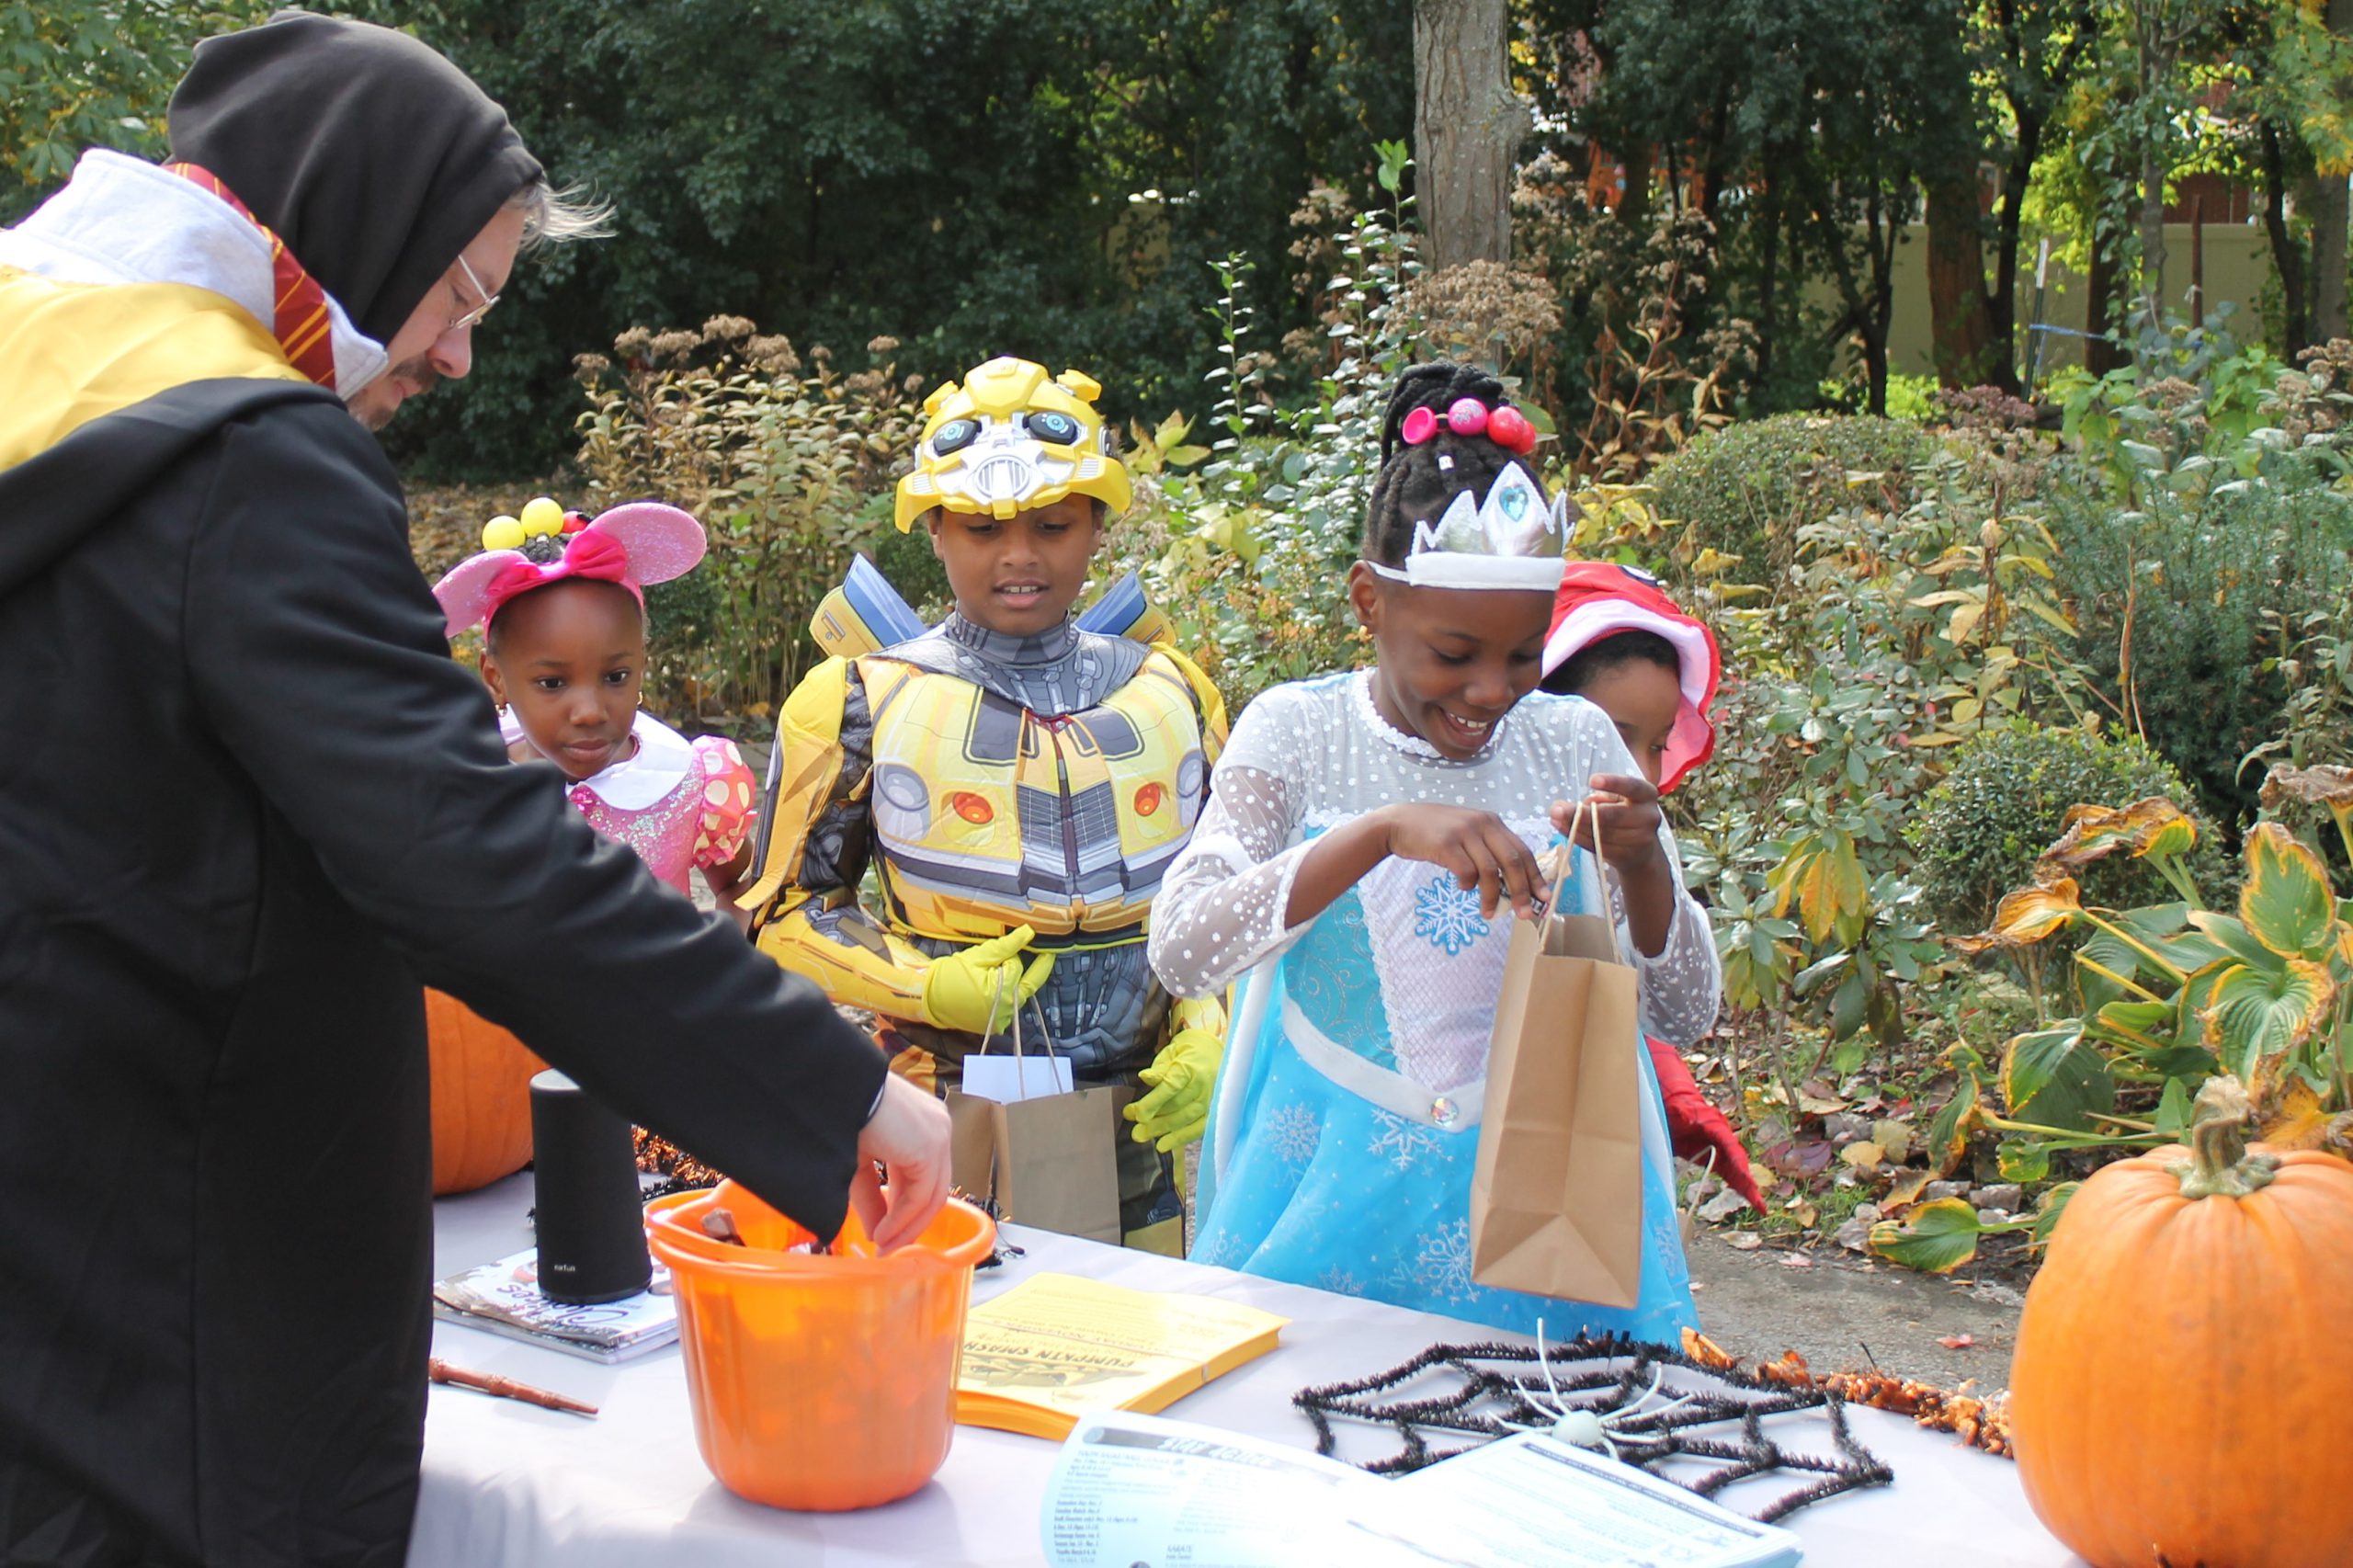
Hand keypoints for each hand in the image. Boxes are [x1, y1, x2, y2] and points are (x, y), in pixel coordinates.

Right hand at [849, 1072, 952, 1252]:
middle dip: (909, 1223)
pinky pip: (921, 1195)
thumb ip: (871, 1197)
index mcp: (922, 1126)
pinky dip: (903, 1219)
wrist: (832, 1090)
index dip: (903, 1210)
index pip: (923, 1177)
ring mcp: (938, 1136)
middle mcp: (937, 1128)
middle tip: (887, 1247)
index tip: (884, 1235)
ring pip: (931, 1195)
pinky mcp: (930, 1146)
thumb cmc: (838, 1115)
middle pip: (933, 1188)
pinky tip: (883, 1233)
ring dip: (907, 1226)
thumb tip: (878, 1233)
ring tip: (883, 1246)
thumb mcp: (857, 1163)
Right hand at [920, 925, 1056, 1034]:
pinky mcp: (995, 1025)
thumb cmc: (949, 976)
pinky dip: (1004, 995)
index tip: (999, 951)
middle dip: (1018, 969)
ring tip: (989, 975)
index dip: (1008, 956)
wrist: (927, 997)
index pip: (1017, 966)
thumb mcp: (978, 956)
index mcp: (1004, 993)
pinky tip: (988, 989)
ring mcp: (1001, 1021)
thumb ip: (1007, 945)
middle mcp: (1006, 1011)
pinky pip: (1008, 1006)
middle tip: (1002, 961)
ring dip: (1011, 983)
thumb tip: (1029, 932)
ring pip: (1018, 995)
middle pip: (1025, 983)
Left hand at [1124, 1027, 1222, 1151]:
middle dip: (1154, 1120)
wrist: (1213, 1051)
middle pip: (1177, 1106)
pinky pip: (1199, 1128)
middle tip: (1134, 1131)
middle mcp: (1203, 1084)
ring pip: (1186, 1119)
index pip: (1170, 1087)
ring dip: (1163, 1130)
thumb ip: (1158, 1069)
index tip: (1136, 1114)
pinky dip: (1181, 1138)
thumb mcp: (1170, 1054)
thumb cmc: (1186, 1053)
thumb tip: (1144, 1077)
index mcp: (1190, 1066)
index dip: (1153, 1102)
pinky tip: (1163, 1145)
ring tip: (1142, 1136)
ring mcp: (1211, 1099)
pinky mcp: (1214, 1111)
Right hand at [1381, 803, 1543, 920]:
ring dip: (1492, 897)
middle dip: (1521, 891)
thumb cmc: (1435, 834)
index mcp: (1492, 822)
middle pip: (1512, 861)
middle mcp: (1482, 823)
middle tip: (1524, 914)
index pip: (1523, 851)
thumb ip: (1488, 850)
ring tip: (1488, 913)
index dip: (1535, 876)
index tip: (1543, 898)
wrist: (1398, 823)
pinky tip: (1462, 887)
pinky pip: (1466, 872)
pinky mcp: (1446, 844)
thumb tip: (1513, 885)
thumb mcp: (1467, 833)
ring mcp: (1464, 832)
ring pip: (1491, 871)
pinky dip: (1468, 885)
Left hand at [1551, 773, 1666, 873]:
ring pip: (1601, 833)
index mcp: (1646, 794)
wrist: (1641, 849)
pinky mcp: (1627, 856)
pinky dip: (1577, 838)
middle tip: (1557, 809)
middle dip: (1582, 813)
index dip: (1613, 783)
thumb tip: (1564, 806)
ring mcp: (1640, 839)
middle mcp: (1649, 816)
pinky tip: (1561, 828)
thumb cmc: (1623, 814)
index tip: (1592, 780)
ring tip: (1554, 817)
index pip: (1632, 786)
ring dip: (1574, 826)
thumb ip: (1596, 799)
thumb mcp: (1616, 800)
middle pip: (1612, 815)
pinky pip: (1598, 847)